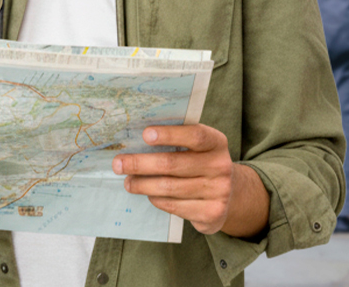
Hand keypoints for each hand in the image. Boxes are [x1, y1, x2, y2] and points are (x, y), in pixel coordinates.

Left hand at [115, 124, 260, 236]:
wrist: (229, 195)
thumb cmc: (201, 163)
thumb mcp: (197, 148)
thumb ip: (176, 141)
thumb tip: (135, 141)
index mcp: (217, 143)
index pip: (194, 135)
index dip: (170, 134)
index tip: (145, 134)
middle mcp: (221, 166)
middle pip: (173, 164)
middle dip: (141, 163)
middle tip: (119, 163)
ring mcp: (219, 192)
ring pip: (170, 187)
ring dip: (143, 184)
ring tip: (128, 182)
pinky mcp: (211, 213)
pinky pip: (174, 205)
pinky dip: (156, 199)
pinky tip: (148, 194)